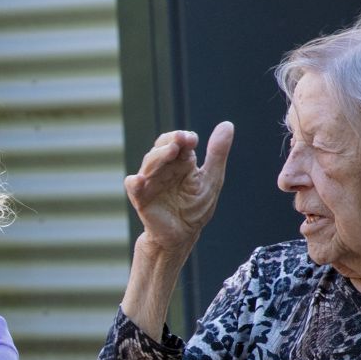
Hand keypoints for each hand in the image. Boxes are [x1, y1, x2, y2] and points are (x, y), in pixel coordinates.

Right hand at [126, 124, 232, 255]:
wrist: (183, 235)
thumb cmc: (196, 208)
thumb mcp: (211, 179)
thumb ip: (217, 153)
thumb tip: (227, 124)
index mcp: (180, 162)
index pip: (179, 142)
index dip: (184, 137)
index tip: (192, 140)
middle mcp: (163, 168)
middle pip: (161, 147)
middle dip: (170, 141)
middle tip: (180, 140)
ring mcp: (150, 181)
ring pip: (149, 162)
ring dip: (159, 156)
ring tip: (170, 151)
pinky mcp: (141, 198)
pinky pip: (133, 187)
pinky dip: (134, 183)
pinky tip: (139, 180)